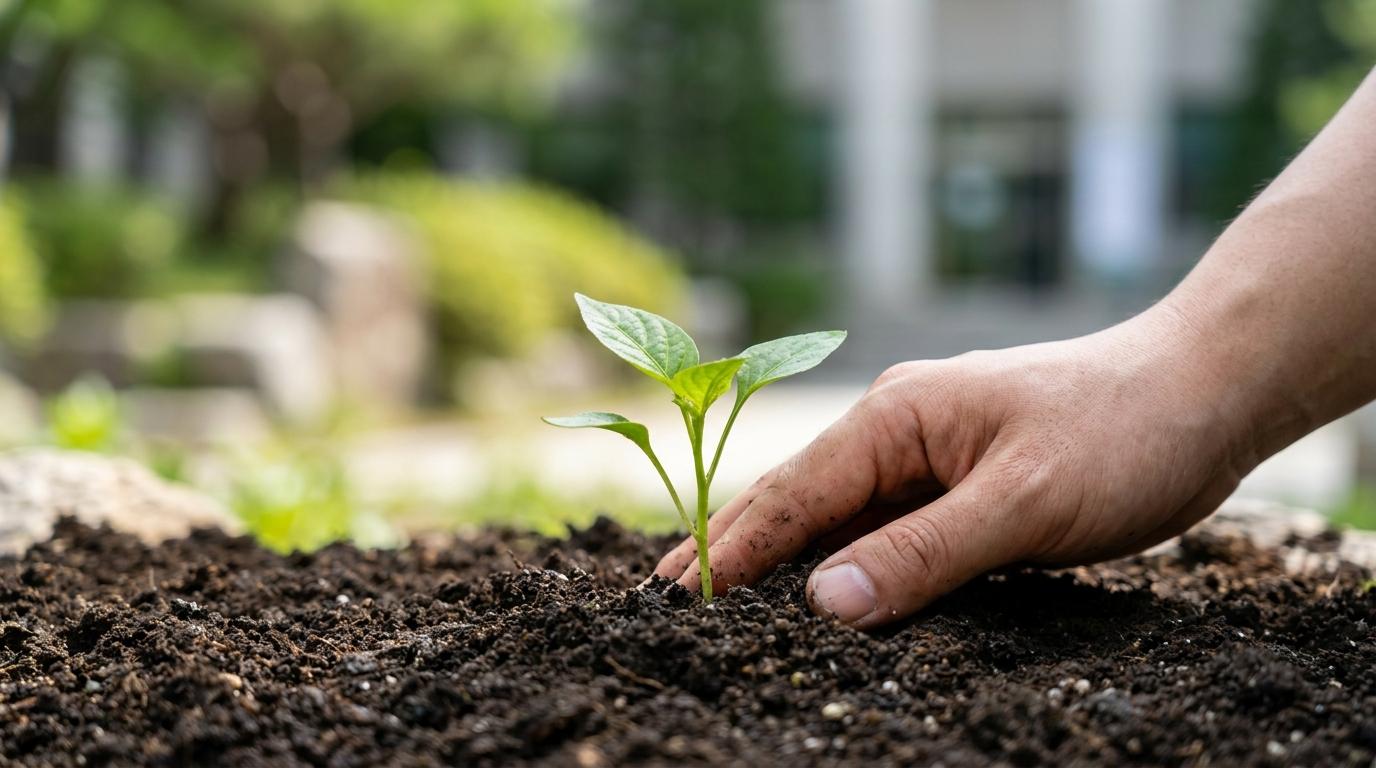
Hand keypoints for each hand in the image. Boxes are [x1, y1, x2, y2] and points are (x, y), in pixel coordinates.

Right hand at [652, 305, 1258, 627]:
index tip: (676, 594)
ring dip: (783, 556)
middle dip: (734, 546)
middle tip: (668, 595)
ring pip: (839, 515)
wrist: (1203, 392)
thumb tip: (825, 605)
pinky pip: (887, 527)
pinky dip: (846, 559)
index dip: (733, 547)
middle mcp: (898, 431)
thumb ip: (923, 554)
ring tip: (721, 596)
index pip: (793, 493)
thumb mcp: (1023, 503)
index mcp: (895, 418)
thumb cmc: (1120, 433)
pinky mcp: (961, 483)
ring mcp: (929, 456)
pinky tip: (822, 588)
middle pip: (797, 497)